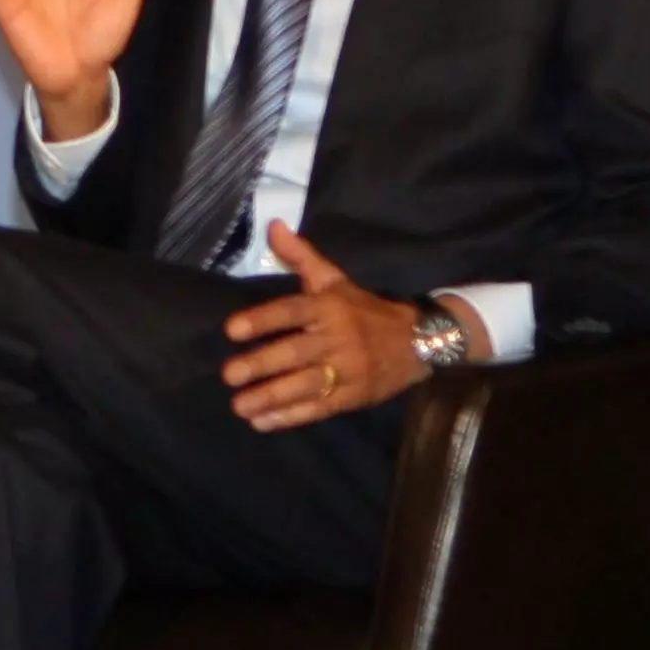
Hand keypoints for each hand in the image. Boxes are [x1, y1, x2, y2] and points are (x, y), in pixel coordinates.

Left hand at [220, 226, 488, 430]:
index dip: (262, 320)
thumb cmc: (365, 308)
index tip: (231, 330)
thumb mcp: (335, 279)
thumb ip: (301, 256)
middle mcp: (337, 338)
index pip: (291, 311)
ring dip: (271, 397)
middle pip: (295, 352)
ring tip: (239, 405)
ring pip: (306, 385)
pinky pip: (320, 408)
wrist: (421, 341)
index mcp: (329, 307)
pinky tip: (263, 423)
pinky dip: (291, 417)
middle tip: (229, 374)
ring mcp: (348, 370)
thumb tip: (273, 226)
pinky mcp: (354, 396)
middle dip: (261, 364)